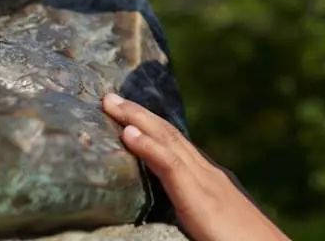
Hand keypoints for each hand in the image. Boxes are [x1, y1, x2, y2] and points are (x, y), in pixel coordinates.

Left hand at [102, 93, 290, 240]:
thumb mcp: (212, 225)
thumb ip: (195, 212)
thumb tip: (174, 211)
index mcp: (211, 182)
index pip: (177, 146)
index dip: (151, 128)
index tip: (128, 116)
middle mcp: (209, 175)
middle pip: (169, 135)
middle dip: (139, 115)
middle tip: (111, 98)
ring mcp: (207, 183)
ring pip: (168, 141)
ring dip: (138, 120)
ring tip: (112, 104)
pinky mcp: (202, 199)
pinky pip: (170, 167)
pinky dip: (148, 147)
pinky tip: (129, 134)